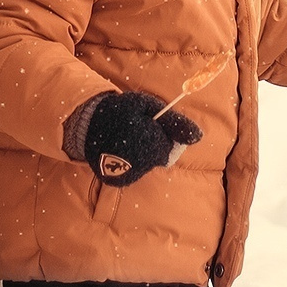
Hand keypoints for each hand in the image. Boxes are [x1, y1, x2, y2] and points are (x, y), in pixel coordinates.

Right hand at [83, 92, 201, 185]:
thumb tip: (199, 137)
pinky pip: (136, 172)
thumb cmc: (122, 109)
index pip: (169, 144)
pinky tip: (122, 150)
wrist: (86, 123)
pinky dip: (134, 163)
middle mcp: (137, 160)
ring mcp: (125, 173)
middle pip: (161, 156)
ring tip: (127, 138)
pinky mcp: (116, 180)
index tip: (149, 123)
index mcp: (145, 138)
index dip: (162, 132)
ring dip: (144, 153)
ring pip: (149, 165)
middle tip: (138, 130)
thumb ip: (175, 122)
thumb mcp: (149, 106)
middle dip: (155, 143)